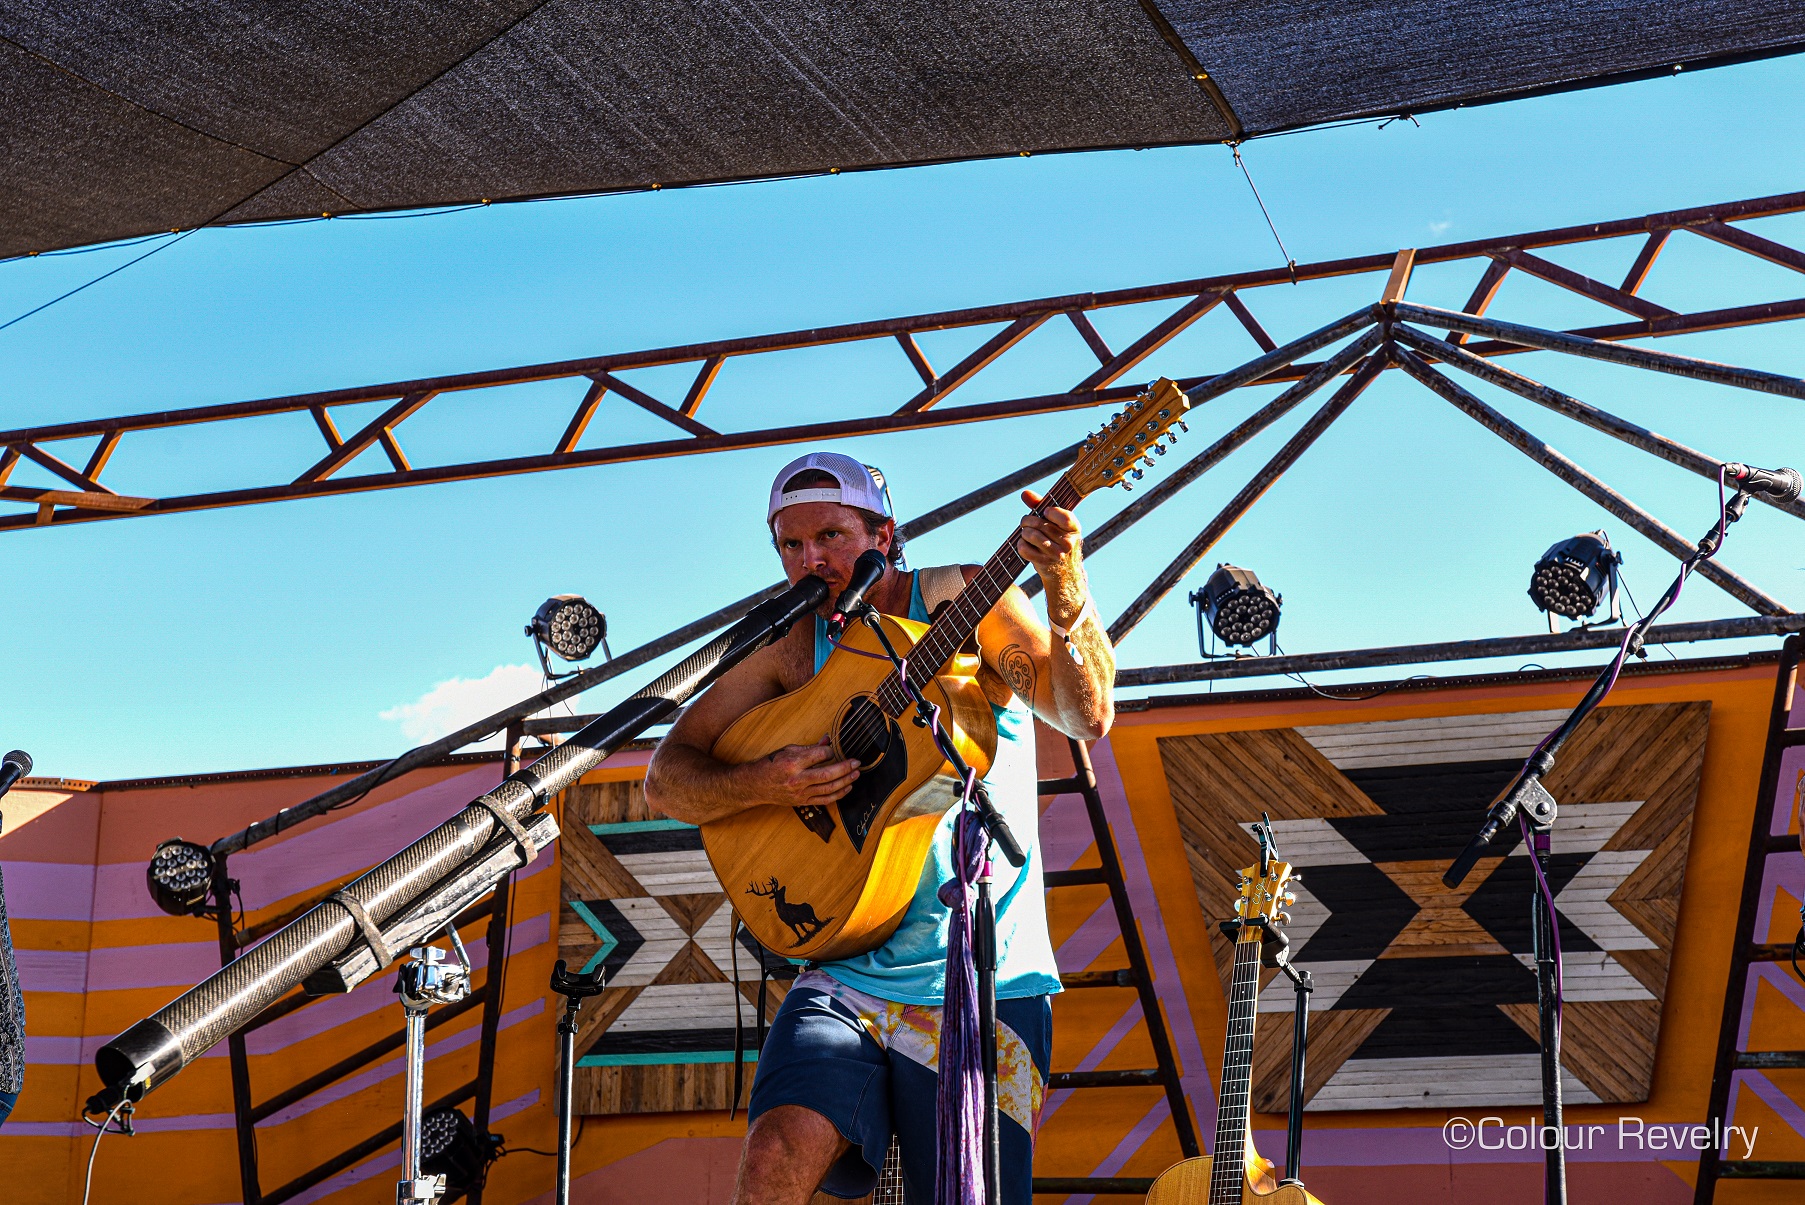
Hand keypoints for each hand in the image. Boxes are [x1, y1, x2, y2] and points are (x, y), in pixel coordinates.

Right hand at [746, 737, 860, 807]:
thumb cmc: (771, 765)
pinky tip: (847, 787)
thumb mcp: (788, 750)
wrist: (756, 785)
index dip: (830, 751)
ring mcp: (801, 793)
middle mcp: (797, 779)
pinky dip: (839, 794)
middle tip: (856, 762)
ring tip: (856, 774)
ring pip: (829, 789)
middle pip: (828, 774)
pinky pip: (825, 800)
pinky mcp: (803, 802)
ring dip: (846, 781)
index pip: (820, 755)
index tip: (832, 750)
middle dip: (846, 768)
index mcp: (793, 763)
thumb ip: (810, 747)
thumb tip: (828, 740)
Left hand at [1017, 489, 1081, 578]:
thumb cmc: (1057, 541)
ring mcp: (1056, 554)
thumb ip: (1041, 505)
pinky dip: (1020, 544)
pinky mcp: (1044, 563)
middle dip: (1027, 520)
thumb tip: (1025, 493)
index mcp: (1074, 529)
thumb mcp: (1057, 523)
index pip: (1064, 517)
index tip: (1045, 513)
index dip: (1050, 512)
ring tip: (1026, 533)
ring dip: (1024, 532)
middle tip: (1026, 522)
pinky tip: (1024, 544)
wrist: (1064, 572)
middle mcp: (1068, 542)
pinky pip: (1024, 548)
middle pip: (1039, 524)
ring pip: (1030, 534)